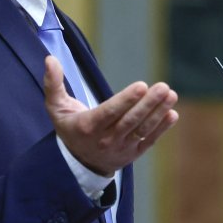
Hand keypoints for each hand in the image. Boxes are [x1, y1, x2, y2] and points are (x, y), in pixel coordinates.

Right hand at [43, 55, 178, 175]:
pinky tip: (172, 113)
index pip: (109, 113)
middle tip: (163, 87)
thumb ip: (53, 84)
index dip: (126, 100)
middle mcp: (105, 140)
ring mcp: (121, 148)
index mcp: (87, 127)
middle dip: (148, 104)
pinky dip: (161, 128)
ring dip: (158, 113)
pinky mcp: (133, 154)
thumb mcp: (56, 108)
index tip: (141, 85)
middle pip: (130, 121)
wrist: (79, 163)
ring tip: (171, 95)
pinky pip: (149, 141)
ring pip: (142, 130)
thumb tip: (50, 59)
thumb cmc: (69, 127)